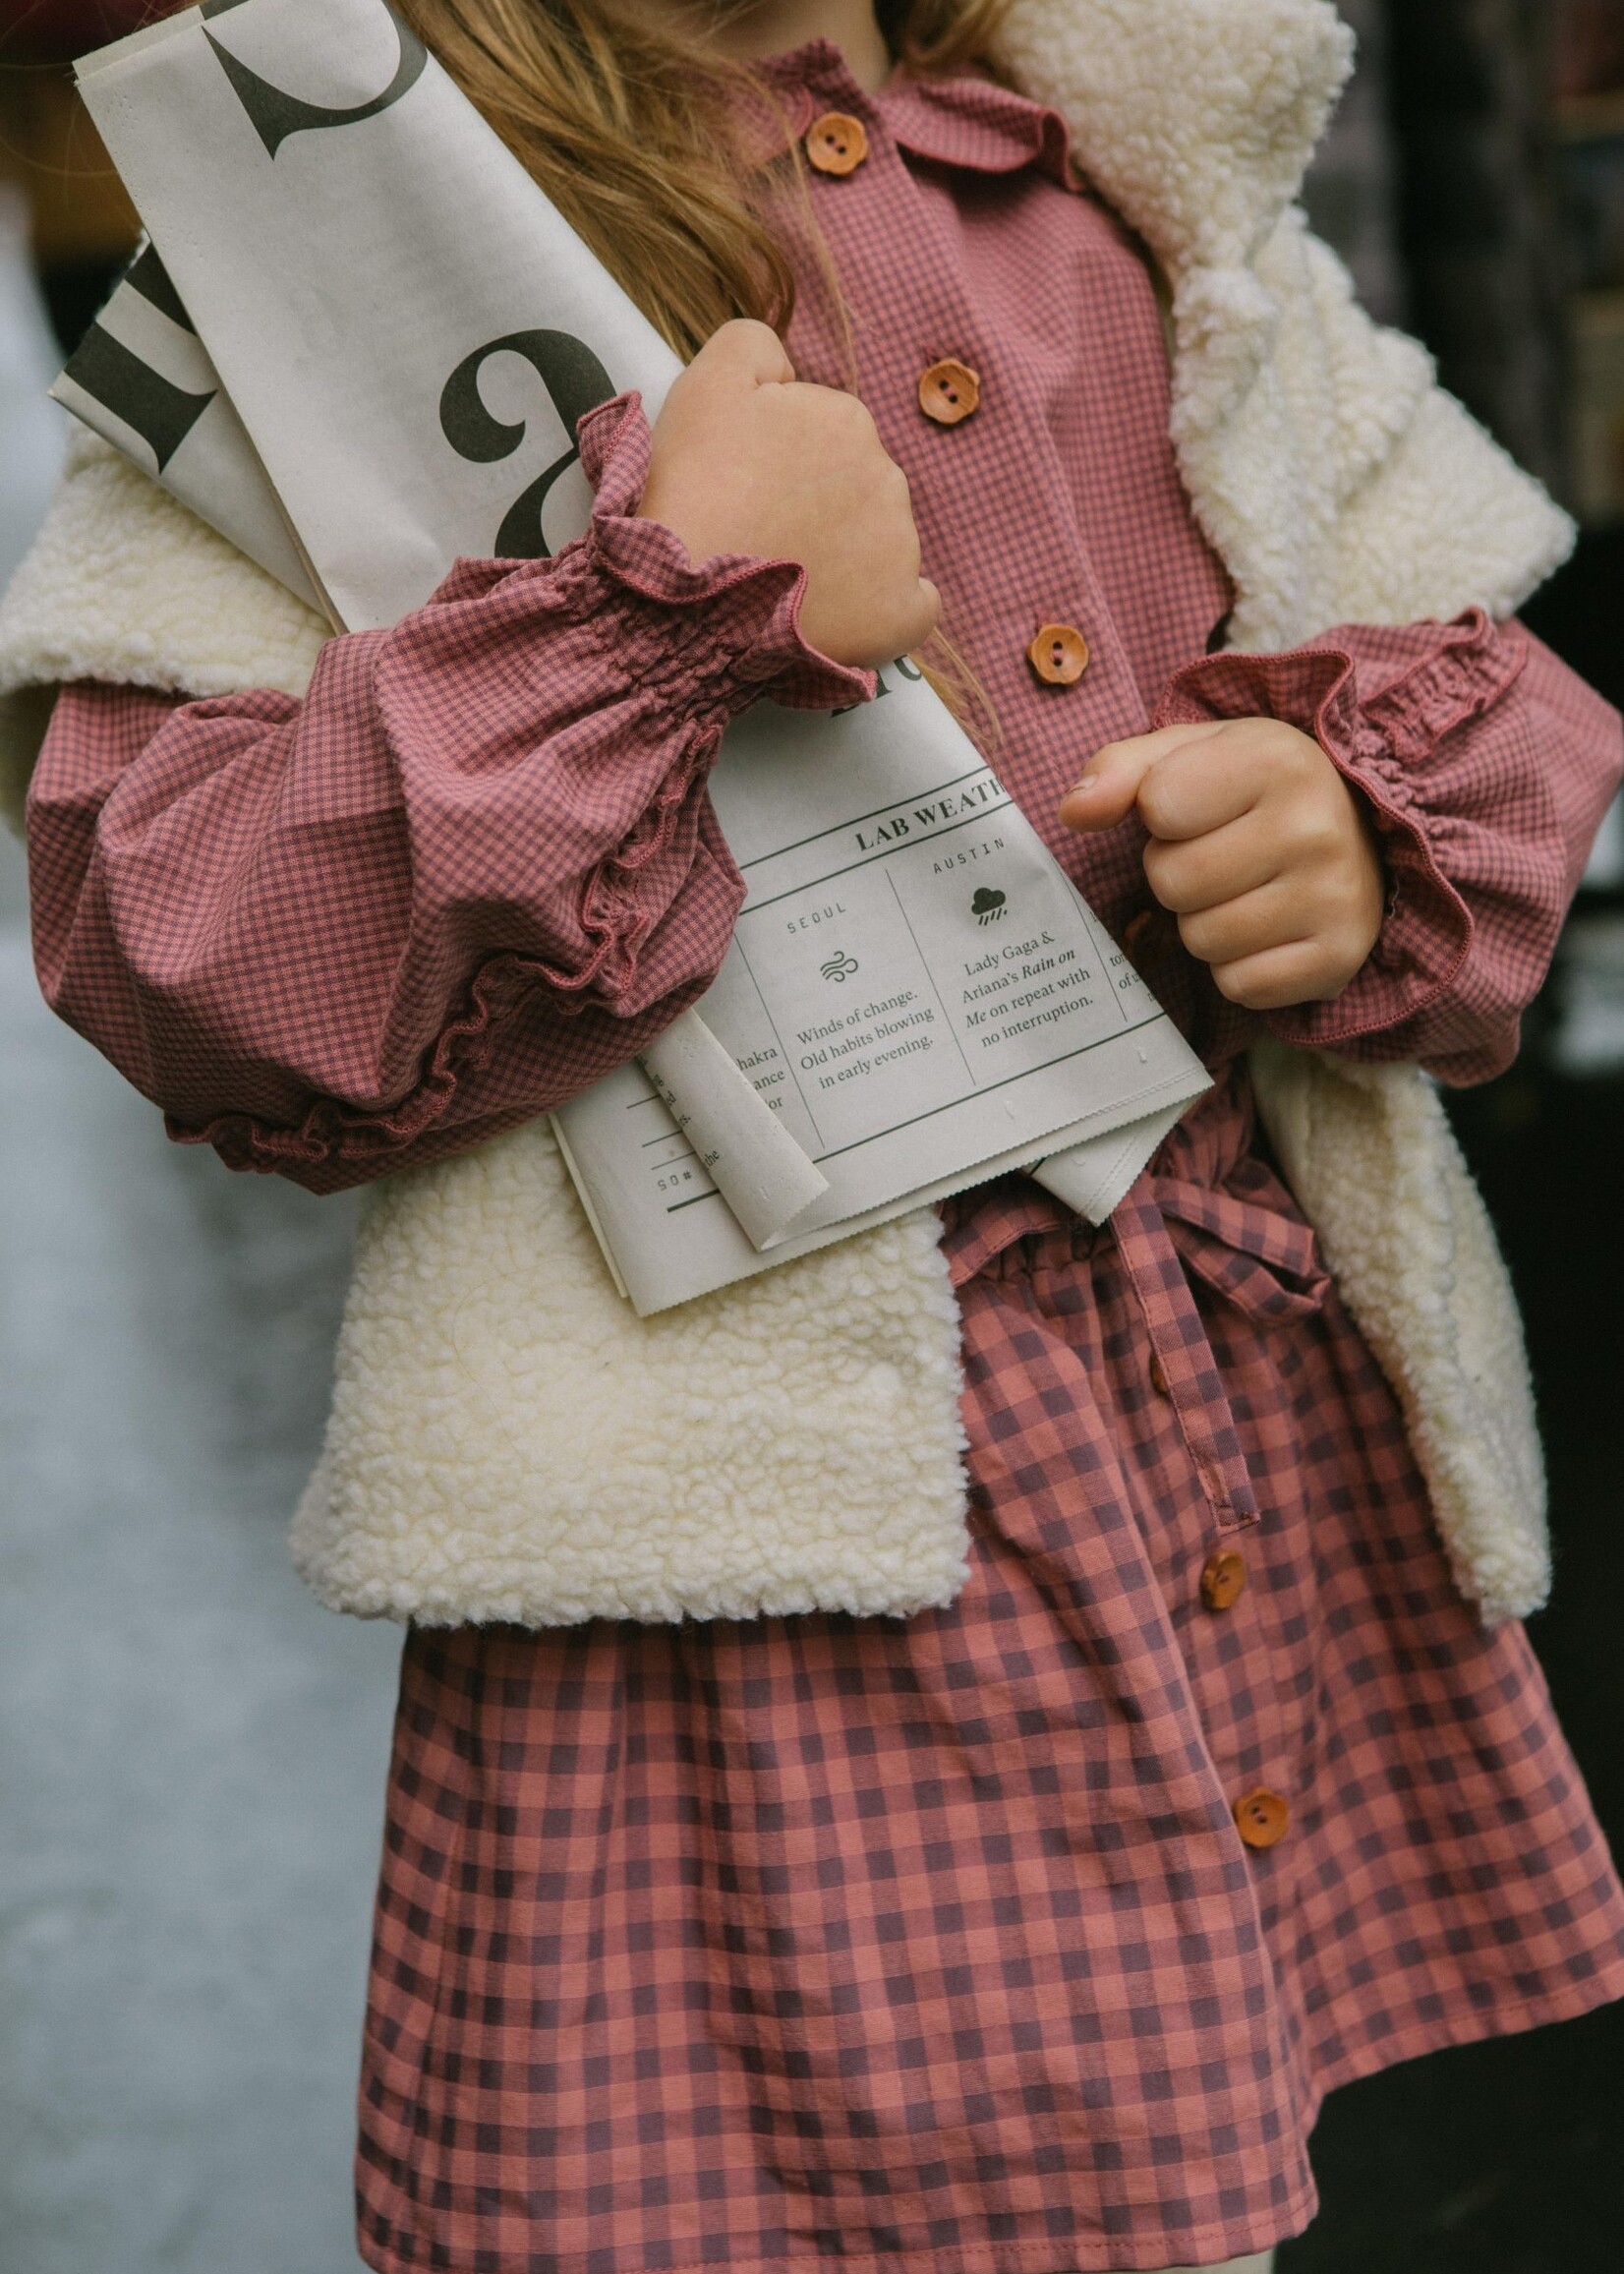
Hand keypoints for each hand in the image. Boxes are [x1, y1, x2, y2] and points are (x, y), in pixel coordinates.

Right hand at [639, 319, 938, 669]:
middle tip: (760, 537)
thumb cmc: (693, 492)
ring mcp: (901, 548)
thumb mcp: (706, 384)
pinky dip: (883, 609)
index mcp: (847, 420)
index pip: (821, 436)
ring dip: (843, 558)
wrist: (691, 601)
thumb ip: (752, 345)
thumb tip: (788, 367)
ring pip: (878, 544)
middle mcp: (888, 477)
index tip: (743, 490)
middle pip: (853, 489)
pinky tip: (841, 614)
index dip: (777, 463)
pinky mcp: (902, 612)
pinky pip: (912, 606)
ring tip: (787, 581)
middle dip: (815, 508)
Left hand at [1058, 717, 1385, 1009]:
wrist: (1358, 835)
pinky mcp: (1339, 958)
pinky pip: (1239, 985)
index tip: (1196, 808)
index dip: (1160, 815)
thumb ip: (1121, 770)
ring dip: (1205, 923)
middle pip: (1174, 882)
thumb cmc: (1253, 792)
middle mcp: (1316, 826)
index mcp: (1277, 760)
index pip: (1159, 806)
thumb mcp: (1191, 755)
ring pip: (1203, 939)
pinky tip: (1267, 931)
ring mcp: (1334, 897)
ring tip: (1243, 892)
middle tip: (1218, 858)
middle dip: (1177, 875)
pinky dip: (1238, 967)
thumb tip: (1074, 811)